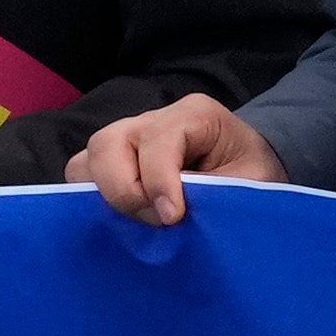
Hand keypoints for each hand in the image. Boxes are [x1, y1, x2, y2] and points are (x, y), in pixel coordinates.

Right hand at [74, 93, 281, 225]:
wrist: (249, 167)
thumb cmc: (252, 170)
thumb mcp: (249, 182)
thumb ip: (211, 193)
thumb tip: (167, 216)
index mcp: (193, 114)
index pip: (159, 139)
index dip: (160, 181)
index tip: (173, 217)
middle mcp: (151, 119)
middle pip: (107, 143)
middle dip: (125, 190)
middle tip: (156, 221)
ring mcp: (127, 138)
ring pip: (86, 159)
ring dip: (105, 195)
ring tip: (139, 219)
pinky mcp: (114, 161)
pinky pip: (83, 176)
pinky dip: (93, 200)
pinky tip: (123, 220)